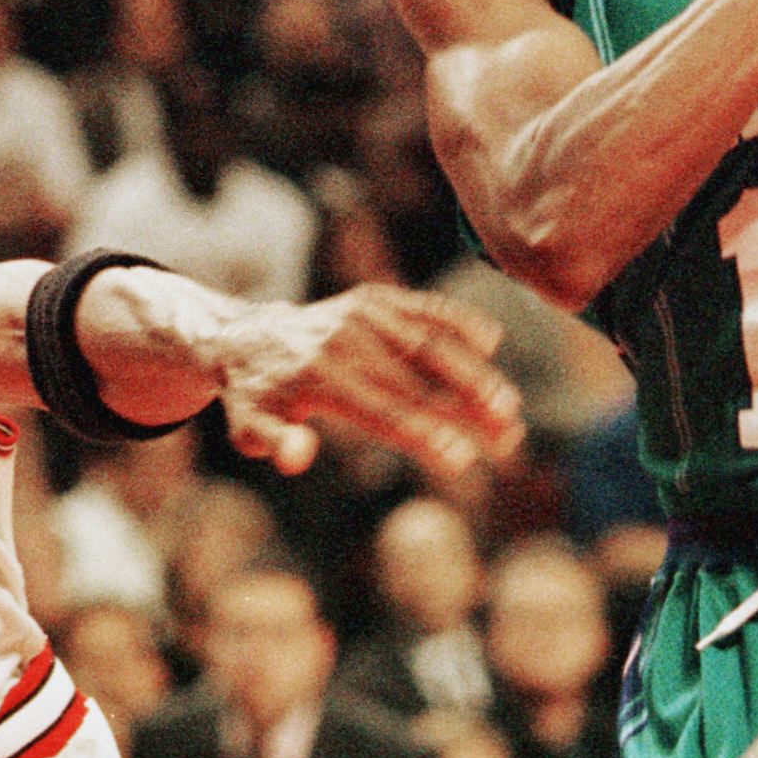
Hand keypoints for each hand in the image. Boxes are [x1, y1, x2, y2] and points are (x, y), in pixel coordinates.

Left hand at [209, 285, 523, 478]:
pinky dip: (458, 320)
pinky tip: (492, 340)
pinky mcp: (376, 298)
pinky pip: (424, 308)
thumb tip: (297, 457)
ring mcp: (363, 313)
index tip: (460, 459)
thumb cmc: (258, 396)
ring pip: (429, 344)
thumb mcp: (249, 427)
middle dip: (465, 411)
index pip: (380, 410)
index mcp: (318, 376)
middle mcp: (344, 339)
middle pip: (416, 381)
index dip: (421, 434)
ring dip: (474, 374)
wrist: (249, 337)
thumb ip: (273, 443)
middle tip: (508, 440)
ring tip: (509, 407)